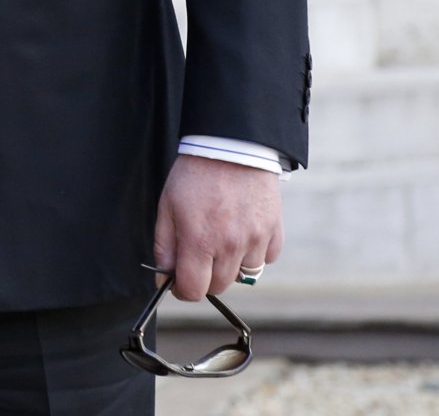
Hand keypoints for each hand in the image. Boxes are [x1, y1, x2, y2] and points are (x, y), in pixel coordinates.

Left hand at [152, 153, 282, 300]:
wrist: (231, 147)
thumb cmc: (195, 175)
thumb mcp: (167, 207)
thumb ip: (165, 247)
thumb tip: (164, 279)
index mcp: (200, 240)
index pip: (194, 290)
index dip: (183, 290)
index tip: (180, 283)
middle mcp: (230, 245)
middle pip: (219, 287)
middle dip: (205, 277)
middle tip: (199, 254)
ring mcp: (256, 240)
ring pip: (243, 275)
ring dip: (230, 264)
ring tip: (222, 236)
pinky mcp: (275, 233)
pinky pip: (265, 259)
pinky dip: (253, 252)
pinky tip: (242, 230)